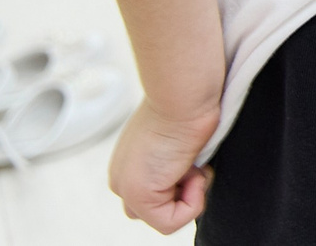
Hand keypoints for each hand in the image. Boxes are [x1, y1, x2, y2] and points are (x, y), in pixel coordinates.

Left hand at [107, 95, 217, 232]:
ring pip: (163, 218)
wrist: (183, 93)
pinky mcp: (139, 195)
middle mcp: (121, 178)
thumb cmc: (188, 102)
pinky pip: (170, 222)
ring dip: (190, 195)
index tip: (193, 155)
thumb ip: (174, 155)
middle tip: (194, 163)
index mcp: (127, 162)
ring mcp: (126, 189)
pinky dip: (193, 202)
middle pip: (154, 209)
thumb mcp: (177, 131)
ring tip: (193, 163)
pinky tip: (194, 172)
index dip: (182, 183)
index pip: (153, 191)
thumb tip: (192, 164)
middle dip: (182, 193)